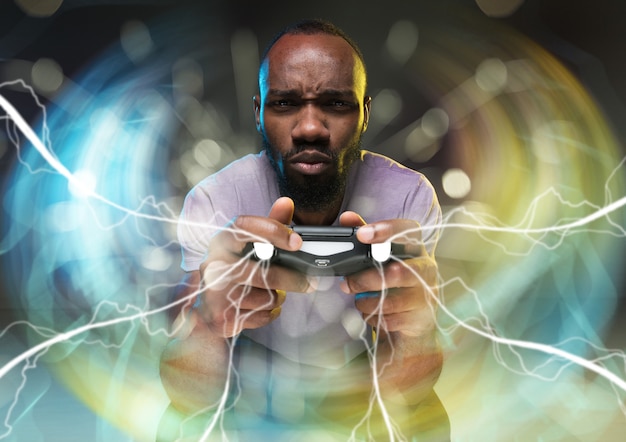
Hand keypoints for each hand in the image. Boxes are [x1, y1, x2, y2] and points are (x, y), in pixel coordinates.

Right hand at [197, 197, 315, 337]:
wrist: (207, 307)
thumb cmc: (236, 268)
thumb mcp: (249, 245)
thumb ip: (270, 224)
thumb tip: (286, 202)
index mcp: (222, 240)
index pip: (245, 227)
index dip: (273, 230)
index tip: (297, 241)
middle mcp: (213, 264)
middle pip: (262, 271)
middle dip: (292, 278)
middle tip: (310, 282)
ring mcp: (214, 292)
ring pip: (264, 297)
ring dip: (278, 297)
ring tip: (277, 293)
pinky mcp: (220, 317)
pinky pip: (260, 315)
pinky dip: (270, 312)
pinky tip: (266, 306)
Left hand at [338, 212, 438, 337]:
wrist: (412, 324)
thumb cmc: (394, 286)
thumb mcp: (379, 260)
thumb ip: (365, 238)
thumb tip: (346, 217)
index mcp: (416, 249)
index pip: (409, 231)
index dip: (386, 230)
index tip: (362, 234)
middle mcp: (426, 269)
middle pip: (398, 271)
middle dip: (366, 279)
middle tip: (347, 283)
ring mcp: (427, 295)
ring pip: (391, 300)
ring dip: (366, 302)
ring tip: (360, 301)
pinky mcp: (421, 318)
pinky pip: (391, 319)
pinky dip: (374, 317)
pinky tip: (373, 314)